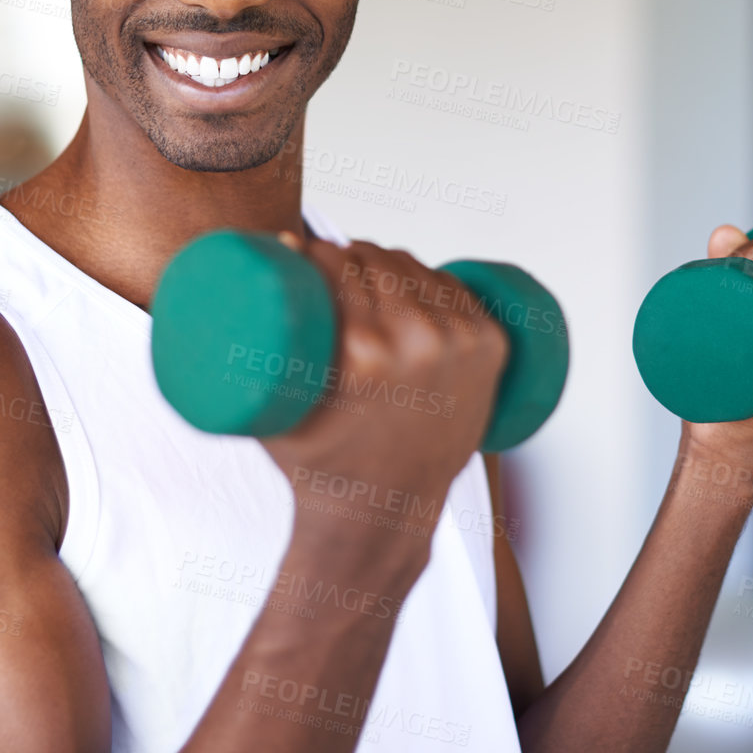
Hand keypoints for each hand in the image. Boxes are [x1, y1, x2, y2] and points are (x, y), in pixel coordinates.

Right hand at [258, 234, 507, 550]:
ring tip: (366, 280)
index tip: (303, 254)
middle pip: (378, 260)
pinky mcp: (489, 348)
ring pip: (417, 269)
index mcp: (362, 352)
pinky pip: (456, 287)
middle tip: (332, 270)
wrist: (384, 509)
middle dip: (350, 256)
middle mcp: (417, 343)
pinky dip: (432, 280)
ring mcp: (460, 344)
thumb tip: (282, 242)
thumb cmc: (317, 459)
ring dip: (389, 265)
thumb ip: (264, 330)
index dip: (316, 249)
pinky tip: (412, 285)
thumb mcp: (278, 401)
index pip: (337, 262)